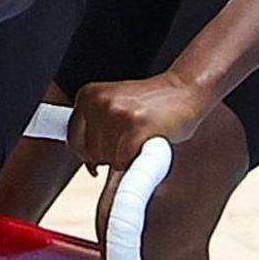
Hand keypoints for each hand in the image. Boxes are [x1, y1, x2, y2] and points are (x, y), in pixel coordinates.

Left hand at [67, 72, 217, 169]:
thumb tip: (88, 167)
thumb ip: (96, 130)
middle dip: (109, 156)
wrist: (185, 92)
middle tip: (130, 142)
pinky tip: (145, 151)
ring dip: (124, 159)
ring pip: (107, 161)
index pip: (73, 139)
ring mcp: (116, 115)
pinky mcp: (135, 129)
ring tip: (141, 140)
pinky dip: (134, 167)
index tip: (99, 158)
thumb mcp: (115, 107)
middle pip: (89, 153)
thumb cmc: (153, 105)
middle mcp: (99, 102)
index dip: (89, 154)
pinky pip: (124, 164)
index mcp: (88, 95)